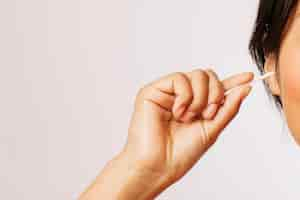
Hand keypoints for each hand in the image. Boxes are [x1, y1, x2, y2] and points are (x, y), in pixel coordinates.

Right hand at [121, 68, 253, 197]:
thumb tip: (245, 88)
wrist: (159, 165)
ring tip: (188, 117)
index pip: (214, 88)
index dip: (232, 81)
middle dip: (215, 94)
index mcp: (194, 106)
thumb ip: (228, 108)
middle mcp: (181, 96)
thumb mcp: (212, 129)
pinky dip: (184, 96)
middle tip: (208, 114)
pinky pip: (178, 79)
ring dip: (199, 98)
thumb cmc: (181, 153)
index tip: (249, 77)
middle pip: (207, 76)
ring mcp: (167, 92)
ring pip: (196, 75)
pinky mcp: (153, 90)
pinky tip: (178, 112)